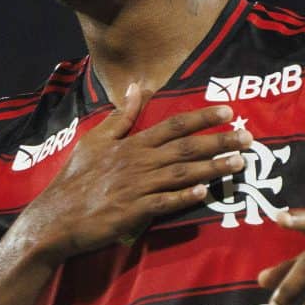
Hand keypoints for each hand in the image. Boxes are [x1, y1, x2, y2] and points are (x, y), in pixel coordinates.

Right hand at [17, 84, 245, 262]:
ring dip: (212, 167)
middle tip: (249, 137)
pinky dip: (183, 198)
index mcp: (132, 145)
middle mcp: (138, 162)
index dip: (203, 117)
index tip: (228, 111)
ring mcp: (137, 187)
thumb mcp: (95, 141)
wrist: (56, 216)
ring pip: (181, 173)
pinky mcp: (133, 212)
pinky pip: (163, 203)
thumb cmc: (76, 179)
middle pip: (185, 147)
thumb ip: (121, 116)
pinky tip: (204, 193)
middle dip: (219, 141)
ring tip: (239, 163)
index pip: (173, 125)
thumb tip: (136, 87)